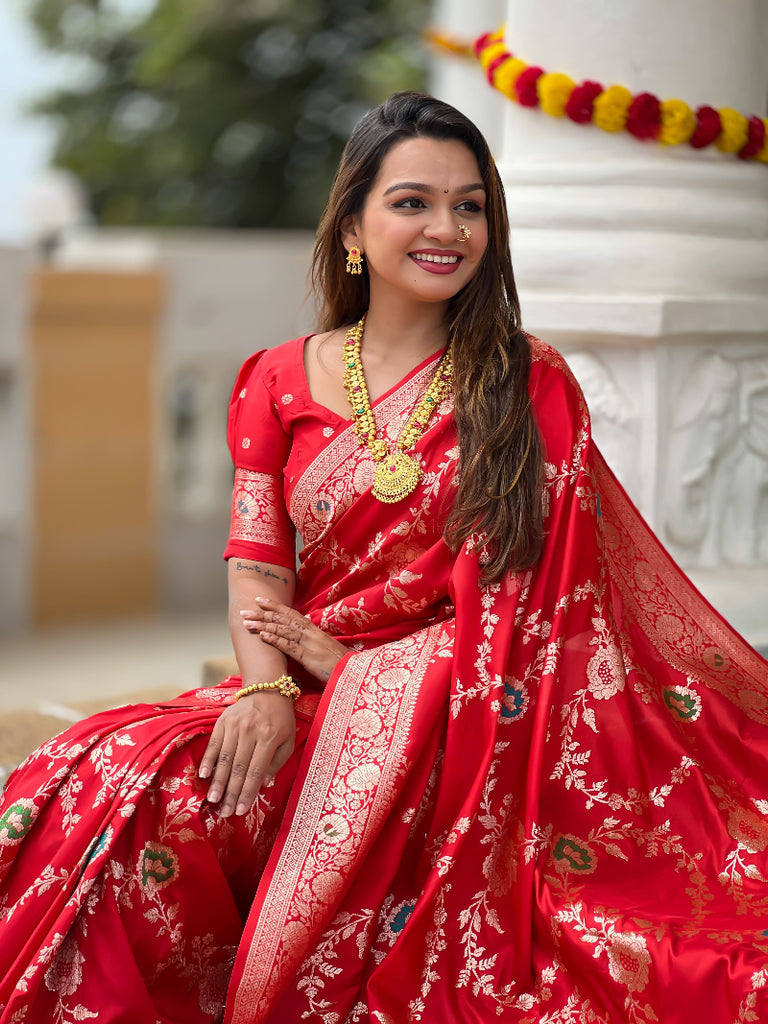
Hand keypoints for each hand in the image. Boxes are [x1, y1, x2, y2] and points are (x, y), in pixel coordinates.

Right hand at [199, 691, 295, 816]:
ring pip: (225, 758)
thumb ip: (277, 762)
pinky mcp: (222, 722)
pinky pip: (213, 744)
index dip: (248, 792)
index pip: (256, 770)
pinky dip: (208, 760)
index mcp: (269, 737)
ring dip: (218, 781)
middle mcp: (250, 731)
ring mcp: (235, 726)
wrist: (266, 689)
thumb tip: (265, 784)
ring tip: (213, 800)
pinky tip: (204, 775)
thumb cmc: (281, 718)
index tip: (241, 810)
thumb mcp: (288, 739)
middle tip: (225, 812)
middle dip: (231, 793)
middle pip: (239, 768)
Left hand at [240, 597, 346, 683]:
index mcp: (315, 631)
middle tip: (245, 610)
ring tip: (247, 622)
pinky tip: (262, 635)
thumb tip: (295, 644)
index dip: (275, 607)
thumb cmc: (340, 666)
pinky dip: (275, 639)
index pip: (292, 614)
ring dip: (264, 625)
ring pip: (283, 630)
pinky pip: (289, 646)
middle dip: (263, 614)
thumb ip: (310, 644)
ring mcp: (311, 644)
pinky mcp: (310, 657)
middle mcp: (312, 633)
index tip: (260, 601)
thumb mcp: (324, 651)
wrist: (354, 674)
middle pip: (284, 620)